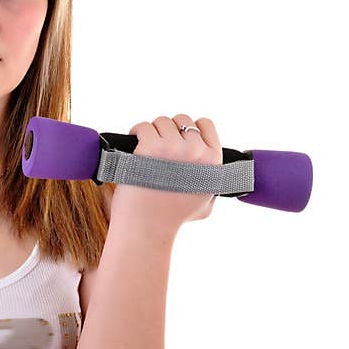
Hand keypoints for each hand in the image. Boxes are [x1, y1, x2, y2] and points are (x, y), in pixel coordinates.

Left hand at [111, 114, 221, 231]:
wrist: (147, 227)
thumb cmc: (172, 218)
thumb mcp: (205, 203)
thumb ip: (212, 185)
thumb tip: (214, 174)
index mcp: (213, 161)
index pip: (205, 125)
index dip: (190, 130)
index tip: (178, 139)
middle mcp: (196, 151)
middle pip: (181, 121)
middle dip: (169, 130)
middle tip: (159, 147)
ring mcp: (173, 148)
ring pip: (161, 121)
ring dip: (152, 132)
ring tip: (146, 149)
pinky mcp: (149, 147)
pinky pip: (143, 127)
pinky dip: (137, 133)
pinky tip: (135, 146)